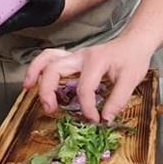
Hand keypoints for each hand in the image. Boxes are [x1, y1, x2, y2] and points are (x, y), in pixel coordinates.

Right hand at [23, 35, 151, 122]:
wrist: (134, 43)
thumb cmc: (133, 59)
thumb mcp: (131, 80)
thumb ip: (118, 100)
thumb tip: (104, 119)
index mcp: (96, 61)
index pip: (85, 88)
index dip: (87, 108)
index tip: (95, 120)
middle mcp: (81, 56)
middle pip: (55, 69)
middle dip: (48, 90)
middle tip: (50, 109)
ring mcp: (75, 56)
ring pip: (47, 59)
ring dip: (35, 73)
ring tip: (28, 89)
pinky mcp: (73, 59)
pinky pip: (50, 58)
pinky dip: (39, 68)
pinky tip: (34, 80)